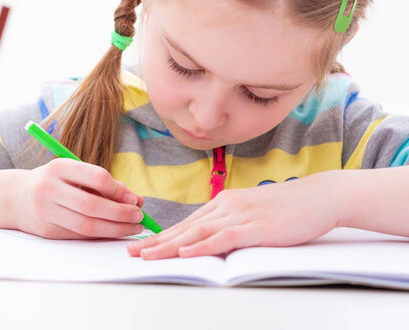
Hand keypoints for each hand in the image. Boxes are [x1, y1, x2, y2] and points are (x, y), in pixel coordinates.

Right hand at [15, 158, 144, 238]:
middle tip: (139, 217)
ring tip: (133, 227)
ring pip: (87, 226)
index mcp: (59, 167)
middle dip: (121, 213)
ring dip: (115, 229)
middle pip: (92, 205)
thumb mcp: (75, 174)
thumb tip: (136, 200)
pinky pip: (80, 235)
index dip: (118, 190)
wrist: (18, 197)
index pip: (96, 177)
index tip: (133, 199)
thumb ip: (104, 184)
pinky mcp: (47, 230)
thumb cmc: (56, 182)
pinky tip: (115, 232)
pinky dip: (101, 235)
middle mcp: (49, 188)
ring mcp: (46, 211)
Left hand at [127, 171, 339, 258]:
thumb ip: (231, 225)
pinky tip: (185, 251)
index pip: (186, 223)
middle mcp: (226, 206)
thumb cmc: (287, 207)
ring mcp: (240, 215)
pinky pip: (223, 237)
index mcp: (223, 204)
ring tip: (147, 255)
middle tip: (132, 252)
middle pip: (185, 227)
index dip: (162, 235)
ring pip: (197, 232)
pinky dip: (202, 245)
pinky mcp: (256, 227)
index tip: (142, 245)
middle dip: (156, 241)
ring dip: (170, 245)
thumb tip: (212, 241)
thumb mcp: (252, 214)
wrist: (319, 196)